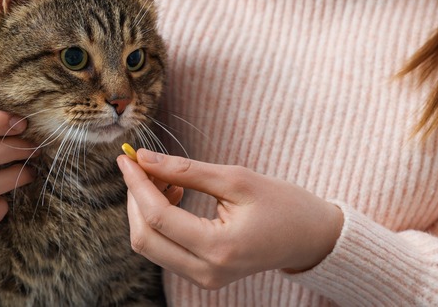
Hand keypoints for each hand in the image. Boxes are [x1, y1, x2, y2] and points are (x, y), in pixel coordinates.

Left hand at [116, 150, 343, 289]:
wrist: (310, 237)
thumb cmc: (283, 204)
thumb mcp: (237, 179)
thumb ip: (187, 170)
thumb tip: (144, 160)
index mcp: (219, 248)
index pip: (159, 217)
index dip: (137, 184)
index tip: (127, 158)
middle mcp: (207, 272)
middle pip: (145, 238)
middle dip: (136, 198)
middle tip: (143, 165)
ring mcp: (204, 279)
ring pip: (150, 246)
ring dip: (146, 209)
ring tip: (167, 178)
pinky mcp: (203, 276)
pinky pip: (164, 249)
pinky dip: (159, 221)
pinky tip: (175, 194)